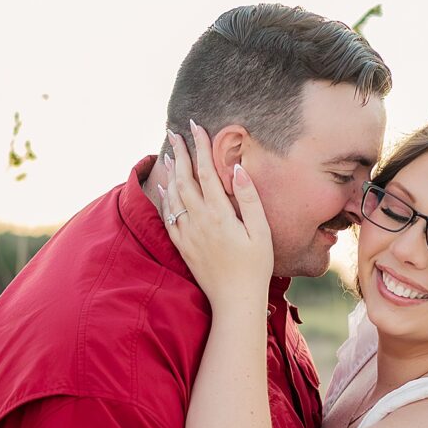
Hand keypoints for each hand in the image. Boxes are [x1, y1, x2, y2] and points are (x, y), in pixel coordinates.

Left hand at [160, 124, 273, 304]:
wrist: (234, 301)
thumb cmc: (255, 267)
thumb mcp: (261, 232)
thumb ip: (249, 199)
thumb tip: (236, 169)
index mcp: (219, 214)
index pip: (205, 171)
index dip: (200, 147)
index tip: (195, 126)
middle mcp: (199, 221)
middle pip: (184, 178)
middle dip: (180, 152)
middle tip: (174, 132)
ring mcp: (187, 234)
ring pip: (174, 195)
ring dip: (171, 171)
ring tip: (170, 153)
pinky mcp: (183, 246)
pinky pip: (168, 216)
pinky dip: (165, 198)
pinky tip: (165, 188)